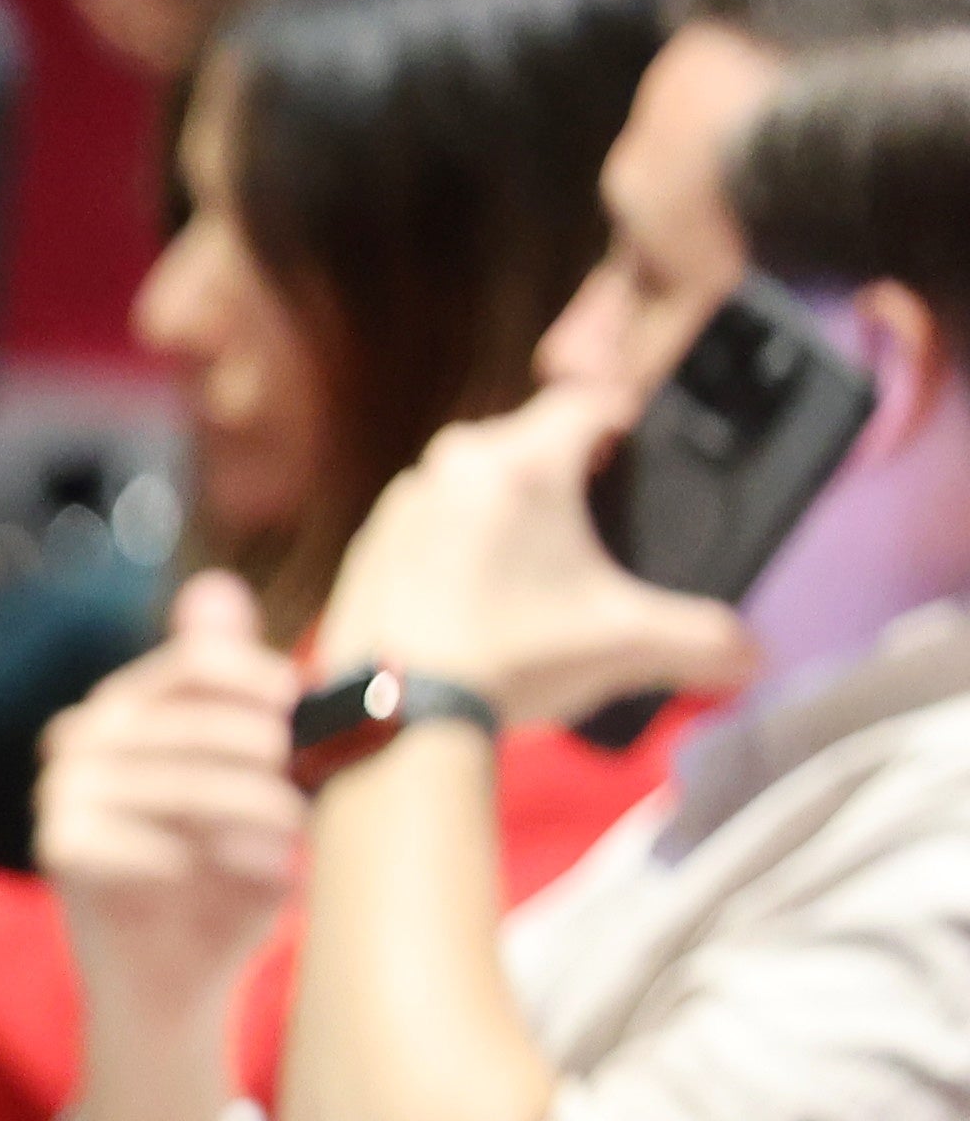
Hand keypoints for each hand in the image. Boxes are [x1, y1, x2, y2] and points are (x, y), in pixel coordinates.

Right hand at [39, 573, 310, 1082]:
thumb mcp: (255, 785)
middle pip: (195, 724)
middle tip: (311, 798)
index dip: (266, 686)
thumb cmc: (228, 875)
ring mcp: (62, 791)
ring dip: (252, 815)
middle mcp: (84, 735)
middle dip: (269, 762)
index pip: (198, 665)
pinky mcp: (59, 847)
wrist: (176, 980)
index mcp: (131, 705)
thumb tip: (216, 588)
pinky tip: (242, 881)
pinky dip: (203, 864)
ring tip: (295, 845)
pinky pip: (143, 841)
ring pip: (178, 784)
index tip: (313, 725)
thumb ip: (249, 704)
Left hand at [317, 380, 765, 731]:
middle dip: (565, 473)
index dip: (623, 421)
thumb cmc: (516, 662)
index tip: (638, 451)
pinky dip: (456, 547)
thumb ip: (707, 640)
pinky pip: (428, 525)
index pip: (590, 403)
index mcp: (523, 463)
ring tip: (537, 564)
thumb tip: (751, 657)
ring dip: (506, 510)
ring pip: (472, 482)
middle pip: (529, 441)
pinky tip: (479, 592)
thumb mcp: (629, 643)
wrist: (400, 717)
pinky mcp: (368, 546)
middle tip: (594, 520)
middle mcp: (453, 465)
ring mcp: (402, 503)